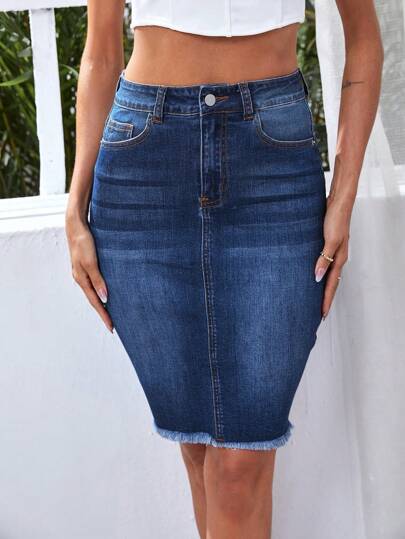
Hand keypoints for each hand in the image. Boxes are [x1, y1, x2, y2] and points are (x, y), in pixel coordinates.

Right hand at [65, 213, 113, 332]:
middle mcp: (82, 278)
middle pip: (94, 300)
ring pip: (95, 292)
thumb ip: (98, 280)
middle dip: (103, 313)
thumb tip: (105, 299)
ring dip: (103, 303)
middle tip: (113, 325)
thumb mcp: (91, 262)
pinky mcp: (88, 265)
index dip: (104, 315)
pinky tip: (107, 292)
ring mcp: (84, 272)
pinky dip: (101, 291)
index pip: (95, 303)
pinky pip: (96, 283)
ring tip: (112, 312)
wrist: (77, 226)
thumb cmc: (84, 243)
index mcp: (82, 280)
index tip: (112, 328)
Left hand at [314, 194, 352, 319]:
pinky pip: (323, 264)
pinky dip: (319, 273)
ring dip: (322, 287)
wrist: (338, 202)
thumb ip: (324, 259)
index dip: (327, 300)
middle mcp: (338, 257)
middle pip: (331, 283)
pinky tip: (312, 274)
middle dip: (325, 298)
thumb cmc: (336, 219)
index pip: (332, 285)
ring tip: (314, 298)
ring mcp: (333, 252)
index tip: (322, 314)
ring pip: (328, 274)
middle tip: (319, 312)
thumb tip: (316, 277)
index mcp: (339, 259)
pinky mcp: (327, 245)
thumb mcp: (330, 240)